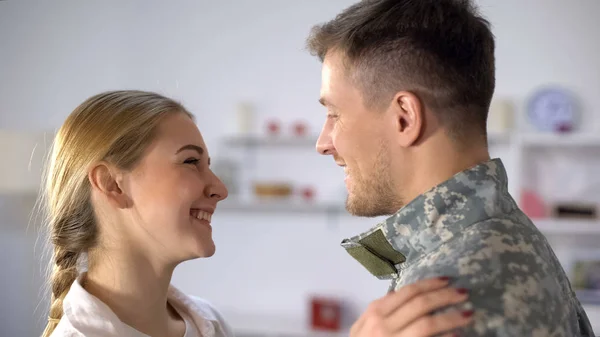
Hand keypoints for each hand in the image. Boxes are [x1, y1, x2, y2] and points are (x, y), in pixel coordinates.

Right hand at [350, 277, 472, 336]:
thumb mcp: (362, 327)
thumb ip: (380, 312)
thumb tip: (401, 294)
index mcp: (375, 311)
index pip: (408, 292)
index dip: (430, 284)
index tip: (448, 280)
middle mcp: (383, 324)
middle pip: (420, 304)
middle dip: (445, 296)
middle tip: (464, 293)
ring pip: (427, 323)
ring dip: (451, 317)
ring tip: (468, 314)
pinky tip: (458, 335)